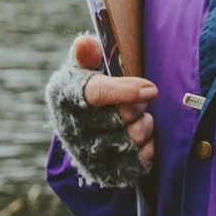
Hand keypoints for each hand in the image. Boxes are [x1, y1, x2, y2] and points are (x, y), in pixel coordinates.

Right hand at [72, 34, 156, 169]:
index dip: (125, 91)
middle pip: (119, 117)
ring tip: (143, 118)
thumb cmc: (88, 88)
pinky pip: (135, 163)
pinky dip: (147, 149)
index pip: (96, 94)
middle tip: (143, 99)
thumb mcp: (85, 67)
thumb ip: (88, 53)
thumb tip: (84, 43)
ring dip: (144, 127)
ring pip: (130, 140)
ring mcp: (85, 152)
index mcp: (64, 95)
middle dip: (138, 106)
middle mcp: (70, 127)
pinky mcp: (101, 172)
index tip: (151, 89)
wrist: (83, 128)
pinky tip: (146, 139)